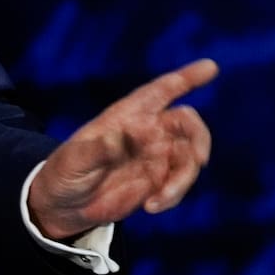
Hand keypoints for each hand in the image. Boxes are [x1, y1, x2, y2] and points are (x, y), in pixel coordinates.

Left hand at [27, 58, 217, 239]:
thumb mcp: (75, 159)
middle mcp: (146, 132)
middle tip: (199, 159)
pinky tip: (150, 207)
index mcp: (127, 115)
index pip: (161, 90)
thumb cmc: (65, 171)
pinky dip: (172, 196)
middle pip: (186, 123)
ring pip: (188, 158)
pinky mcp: (157, 182)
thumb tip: (125, 138)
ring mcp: (154, 157)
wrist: (64, 204)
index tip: (211, 67)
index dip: (186, 77)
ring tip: (156, 201)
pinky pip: (178, 184)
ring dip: (183, 179)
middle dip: (200, 137)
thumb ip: (100, 149)